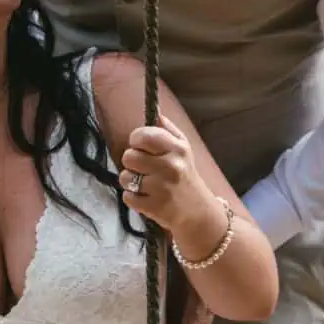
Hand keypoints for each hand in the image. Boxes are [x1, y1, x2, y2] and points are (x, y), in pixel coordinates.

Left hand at [117, 119, 202, 238]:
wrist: (198, 211)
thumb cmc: (185, 175)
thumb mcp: (184, 148)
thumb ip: (167, 129)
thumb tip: (155, 111)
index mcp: (177, 149)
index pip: (144, 135)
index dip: (136, 139)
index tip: (140, 145)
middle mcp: (171, 166)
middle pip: (129, 156)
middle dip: (132, 162)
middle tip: (144, 168)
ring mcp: (162, 187)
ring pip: (125, 177)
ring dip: (130, 181)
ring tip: (145, 184)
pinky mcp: (155, 206)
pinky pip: (128, 197)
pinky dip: (133, 198)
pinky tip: (146, 197)